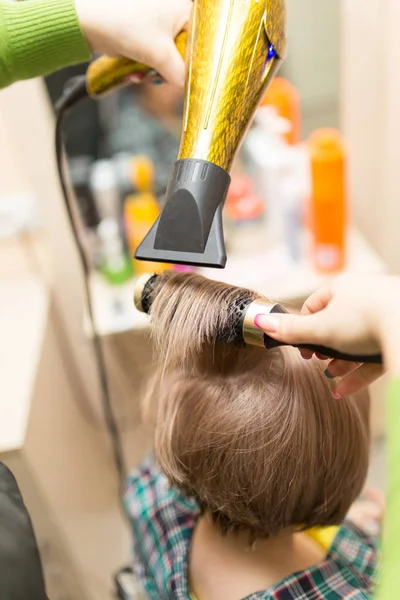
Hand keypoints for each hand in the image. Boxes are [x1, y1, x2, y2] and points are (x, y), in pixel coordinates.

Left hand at [75, 0, 191, 87]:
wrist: (86, 20)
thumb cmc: (123, 24)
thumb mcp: (159, 54)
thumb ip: (180, 73)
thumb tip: (190, 87)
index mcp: (184, 8)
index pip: (202, 41)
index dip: (196, 62)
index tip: (188, 78)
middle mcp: (172, 11)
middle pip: (184, 51)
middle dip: (170, 70)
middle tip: (159, 77)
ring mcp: (156, 22)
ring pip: (167, 57)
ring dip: (154, 72)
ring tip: (141, 74)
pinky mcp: (142, 32)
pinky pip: (152, 55)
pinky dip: (144, 66)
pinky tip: (134, 72)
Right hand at [255, 274, 399, 395]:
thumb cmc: (364, 320)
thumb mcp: (320, 329)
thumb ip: (291, 330)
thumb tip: (260, 322)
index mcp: (343, 287)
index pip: (314, 305)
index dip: (304, 328)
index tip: (301, 348)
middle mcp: (365, 296)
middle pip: (336, 325)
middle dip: (325, 348)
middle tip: (319, 362)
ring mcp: (385, 315)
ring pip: (356, 342)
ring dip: (341, 363)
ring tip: (331, 378)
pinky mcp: (398, 335)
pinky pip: (374, 355)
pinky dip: (358, 372)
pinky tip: (343, 391)